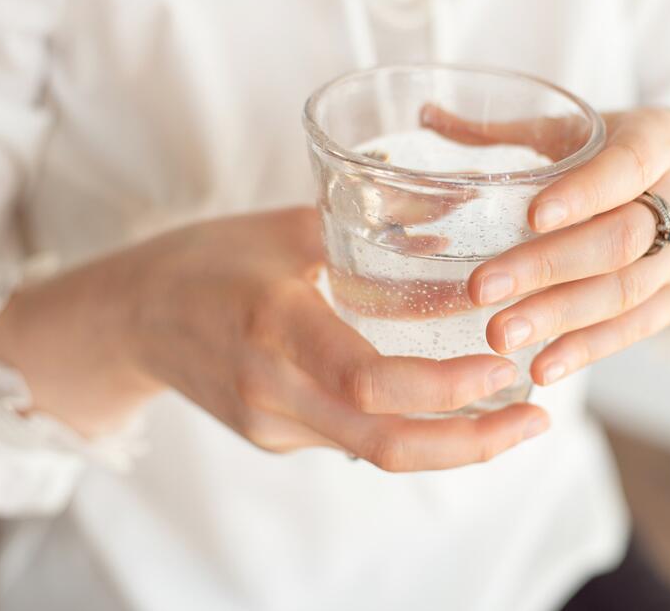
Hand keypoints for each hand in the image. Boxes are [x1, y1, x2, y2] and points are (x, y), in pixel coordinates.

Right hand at [0, 208, 547, 470]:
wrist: (131, 316)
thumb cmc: (209, 259)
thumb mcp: (286, 227)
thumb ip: (370, 227)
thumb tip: (462, 217)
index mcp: (275, 324)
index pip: (370, 381)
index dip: (446, 388)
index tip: (505, 368)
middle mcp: (272, 387)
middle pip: (386, 443)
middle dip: (473, 442)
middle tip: (538, 418)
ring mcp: (271, 423)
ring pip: (377, 453)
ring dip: (453, 444)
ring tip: (515, 418)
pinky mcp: (275, 438)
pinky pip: (354, 442)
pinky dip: (411, 431)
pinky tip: (452, 408)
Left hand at [423, 107, 669, 383]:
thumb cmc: (655, 153)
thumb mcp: (607, 127)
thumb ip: (522, 130)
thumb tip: (429, 116)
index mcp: (664, 143)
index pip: (627, 168)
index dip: (584, 194)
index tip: (533, 215)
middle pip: (618, 240)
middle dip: (548, 267)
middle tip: (484, 289)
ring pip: (624, 292)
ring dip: (560, 318)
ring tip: (501, 335)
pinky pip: (636, 330)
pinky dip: (588, 350)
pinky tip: (543, 366)